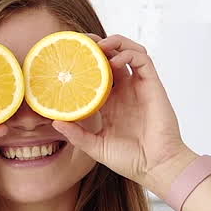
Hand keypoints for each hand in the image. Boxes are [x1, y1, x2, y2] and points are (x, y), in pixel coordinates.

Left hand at [50, 34, 195, 186]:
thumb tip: (55, 122)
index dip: (85, 61)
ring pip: (129, 51)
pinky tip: (114, 61)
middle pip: (112, 57)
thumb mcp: (95, 146)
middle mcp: (125, 91)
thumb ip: (77, 134)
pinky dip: (129, 54)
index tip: (68, 55)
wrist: (155, 167)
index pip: (96, 73)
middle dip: (98, 44)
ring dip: (115, 43)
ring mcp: (139, 87)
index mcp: (110, 103)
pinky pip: (143, 60)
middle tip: (81, 42)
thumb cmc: (129, 160)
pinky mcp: (153, 86)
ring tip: (99, 46)